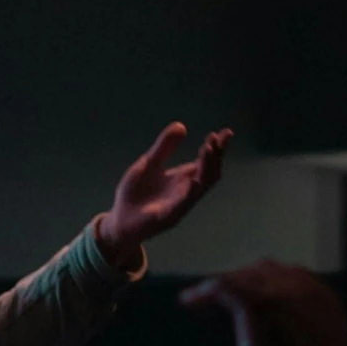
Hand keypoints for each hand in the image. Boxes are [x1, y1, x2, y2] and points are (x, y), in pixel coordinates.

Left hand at [95, 124, 232, 270]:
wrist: (120, 220)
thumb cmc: (135, 193)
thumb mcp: (148, 164)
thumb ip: (164, 147)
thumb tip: (182, 125)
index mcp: (183, 178)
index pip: (206, 162)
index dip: (217, 148)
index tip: (226, 133)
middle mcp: (186, 191)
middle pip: (210, 174)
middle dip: (215, 156)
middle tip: (216, 138)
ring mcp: (178, 206)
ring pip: (200, 188)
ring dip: (206, 169)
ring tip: (207, 150)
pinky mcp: (166, 218)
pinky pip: (180, 206)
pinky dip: (188, 194)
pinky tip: (193, 181)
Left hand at [180, 261, 346, 345]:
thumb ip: (304, 344)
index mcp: (326, 303)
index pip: (292, 278)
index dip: (265, 284)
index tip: (246, 296)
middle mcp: (307, 290)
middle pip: (265, 271)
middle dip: (240, 279)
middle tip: (217, 294)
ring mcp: (283, 293)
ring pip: (241, 278)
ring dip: (217, 286)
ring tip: (193, 300)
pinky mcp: (257, 302)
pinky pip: (223, 286)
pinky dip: (205, 292)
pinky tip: (189, 301)